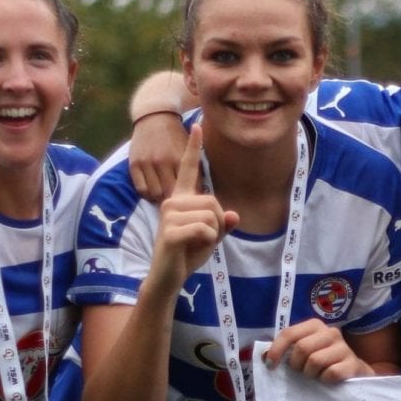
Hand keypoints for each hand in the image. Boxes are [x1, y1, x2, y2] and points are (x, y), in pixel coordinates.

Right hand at [129, 111, 190, 202]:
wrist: (155, 117)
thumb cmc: (176, 136)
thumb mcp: (188, 151)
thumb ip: (194, 170)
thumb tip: (199, 194)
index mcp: (178, 159)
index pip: (184, 188)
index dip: (186, 198)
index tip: (187, 200)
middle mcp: (162, 162)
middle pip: (168, 193)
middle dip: (173, 199)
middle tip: (175, 202)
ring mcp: (147, 163)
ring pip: (154, 193)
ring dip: (159, 198)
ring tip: (164, 196)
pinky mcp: (134, 164)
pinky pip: (140, 188)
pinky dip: (147, 194)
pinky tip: (152, 191)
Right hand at [150, 125, 236, 280]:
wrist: (168, 276)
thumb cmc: (187, 253)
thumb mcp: (210, 236)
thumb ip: (221, 224)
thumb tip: (233, 215)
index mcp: (181, 199)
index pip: (189, 169)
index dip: (194, 148)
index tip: (198, 125)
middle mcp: (173, 202)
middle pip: (214, 202)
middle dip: (217, 224)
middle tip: (201, 239)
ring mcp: (169, 215)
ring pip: (212, 217)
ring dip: (212, 235)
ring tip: (194, 243)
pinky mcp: (170, 231)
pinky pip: (205, 230)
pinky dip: (207, 242)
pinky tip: (191, 248)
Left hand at [265, 318, 371, 381]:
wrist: (352, 373)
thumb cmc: (322, 362)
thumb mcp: (303, 353)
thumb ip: (284, 351)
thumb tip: (263, 356)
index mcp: (315, 326)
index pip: (289, 333)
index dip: (276, 350)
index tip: (271, 366)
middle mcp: (331, 332)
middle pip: (302, 348)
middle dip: (296, 365)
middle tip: (300, 371)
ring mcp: (344, 347)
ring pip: (315, 361)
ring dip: (311, 374)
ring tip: (316, 375)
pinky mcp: (353, 364)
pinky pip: (331, 373)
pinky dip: (325, 380)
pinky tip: (328, 380)